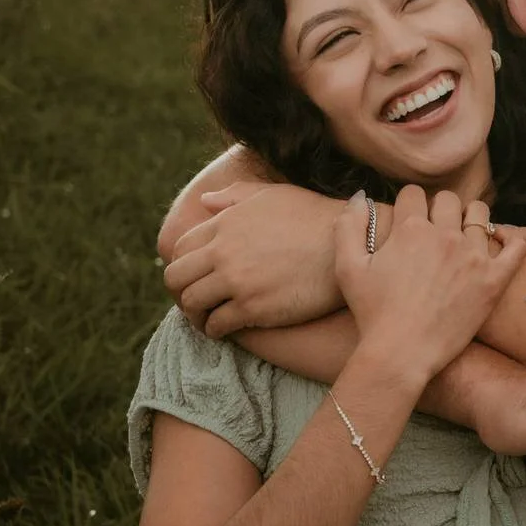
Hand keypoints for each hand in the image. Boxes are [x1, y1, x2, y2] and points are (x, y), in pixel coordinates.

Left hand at [164, 181, 341, 336]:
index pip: (181, 248)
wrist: (349, 245)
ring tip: (208, 318)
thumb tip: (205, 201)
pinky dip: (215, 330)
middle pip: (176, 276)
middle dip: (180, 291)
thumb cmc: (316, 217)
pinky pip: (217, 324)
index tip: (194, 276)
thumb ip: (235, 197)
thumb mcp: (274, 195)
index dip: (183, 265)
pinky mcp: (254, 307)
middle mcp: (224, 251)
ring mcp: (237, 280)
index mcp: (226, 223)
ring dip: (196, 314)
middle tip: (194, 300)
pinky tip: (225, 329)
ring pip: (192, 303)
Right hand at [335, 188, 525, 389]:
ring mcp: (472, 257)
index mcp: (410, 229)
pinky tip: (499, 242)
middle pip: (448, 200)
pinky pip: (516, 246)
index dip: (408, 204)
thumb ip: (350, 226)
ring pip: (479, 215)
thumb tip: (360, 196)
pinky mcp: (493, 280)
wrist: (402, 353)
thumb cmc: (372, 314)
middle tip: (434, 231)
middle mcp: (444, 236)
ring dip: (470, 219)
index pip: (414, 193)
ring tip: (463, 234)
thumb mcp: (348, 267)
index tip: (409, 219)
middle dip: (438, 209)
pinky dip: (511, 238)